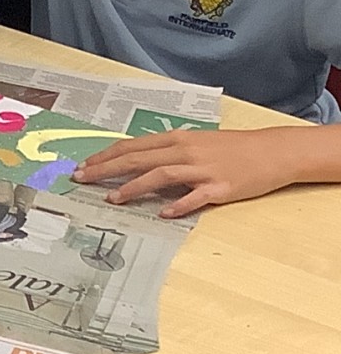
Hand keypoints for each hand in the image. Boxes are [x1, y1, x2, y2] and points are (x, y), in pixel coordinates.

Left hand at [76, 124, 306, 218]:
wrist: (272, 151)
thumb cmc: (231, 148)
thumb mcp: (195, 142)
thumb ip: (168, 152)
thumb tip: (137, 163)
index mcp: (177, 139)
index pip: (132, 146)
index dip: (105, 156)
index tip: (83, 166)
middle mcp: (185, 151)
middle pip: (138, 158)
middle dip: (106, 169)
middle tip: (81, 179)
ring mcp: (202, 169)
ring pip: (160, 175)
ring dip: (133, 187)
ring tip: (112, 199)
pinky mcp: (220, 187)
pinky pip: (195, 197)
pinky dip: (177, 205)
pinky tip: (162, 214)